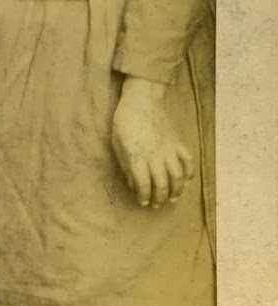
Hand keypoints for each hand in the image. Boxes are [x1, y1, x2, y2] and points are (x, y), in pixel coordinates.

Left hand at [111, 79, 192, 209]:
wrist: (142, 100)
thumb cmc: (124, 122)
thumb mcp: (117, 144)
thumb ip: (125, 165)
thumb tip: (133, 183)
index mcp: (137, 157)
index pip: (144, 185)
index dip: (144, 196)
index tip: (143, 202)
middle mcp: (156, 157)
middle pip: (162, 184)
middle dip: (159, 198)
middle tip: (157, 205)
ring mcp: (169, 150)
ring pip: (178, 177)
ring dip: (177, 190)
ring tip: (172, 198)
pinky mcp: (178, 143)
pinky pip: (188, 162)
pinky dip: (189, 173)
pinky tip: (186, 180)